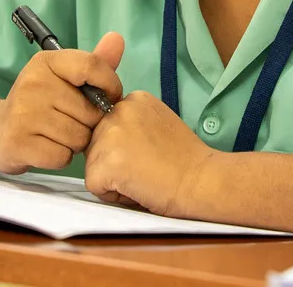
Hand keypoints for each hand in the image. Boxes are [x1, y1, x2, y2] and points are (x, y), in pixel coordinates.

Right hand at [0, 32, 123, 173]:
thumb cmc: (40, 103)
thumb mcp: (64, 78)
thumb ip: (94, 63)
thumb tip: (117, 38)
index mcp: (46, 62)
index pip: (91, 66)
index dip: (110, 85)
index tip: (109, 97)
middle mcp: (32, 83)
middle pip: (90, 110)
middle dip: (89, 123)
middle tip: (71, 121)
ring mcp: (23, 114)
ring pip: (79, 137)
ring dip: (75, 142)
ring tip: (59, 135)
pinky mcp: (18, 144)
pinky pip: (63, 157)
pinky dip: (61, 158)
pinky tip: (48, 148)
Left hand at [84, 90, 217, 216]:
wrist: (200, 181)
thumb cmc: (185, 160)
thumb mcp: (158, 123)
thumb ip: (133, 124)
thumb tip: (112, 140)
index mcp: (133, 99)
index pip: (108, 125)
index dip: (123, 146)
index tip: (147, 152)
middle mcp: (118, 110)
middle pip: (96, 143)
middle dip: (113, 160)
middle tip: (145, 167)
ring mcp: (109, 136)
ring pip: (93, 164)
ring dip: (112, 177)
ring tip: (142, 177)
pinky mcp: (104, 163)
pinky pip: (94, 185)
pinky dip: (112, 194)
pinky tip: (137, 188)